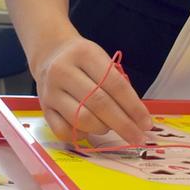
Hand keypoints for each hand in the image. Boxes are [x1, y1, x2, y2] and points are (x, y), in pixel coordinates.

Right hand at [33, 35, 152, 143]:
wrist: (51, 52)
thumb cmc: (83, 58)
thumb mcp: (100, 58)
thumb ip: (116, 83)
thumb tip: (136, 116)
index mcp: (85, 54)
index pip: (114, 84)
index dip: (133, 106)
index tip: (146, 123)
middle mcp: (64, 71)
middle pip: (99, 104)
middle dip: (123, 124)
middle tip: (138, 137)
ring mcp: (51, 91)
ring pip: (81, 119)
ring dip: (103, 128)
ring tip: (111, 125)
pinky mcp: (43, 108)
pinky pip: (64, 131)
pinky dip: (81, 135)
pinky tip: (90, 130)